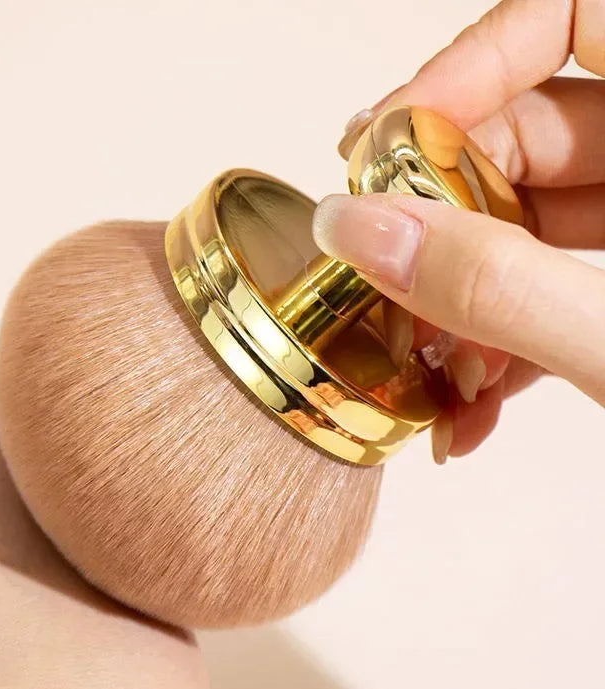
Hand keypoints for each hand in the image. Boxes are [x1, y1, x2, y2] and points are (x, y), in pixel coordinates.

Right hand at [315, 0, 604, 462]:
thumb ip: (497, 287)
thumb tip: (360, 233)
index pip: (569, 11)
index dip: (466, 65)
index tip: (385, 143)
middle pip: (526, 131)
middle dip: (437, 217)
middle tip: (381, 275)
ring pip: (528, 222)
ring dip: (459, 302)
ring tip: (425, 371)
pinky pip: (551, 282)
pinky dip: (502, 344)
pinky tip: (470, 407)